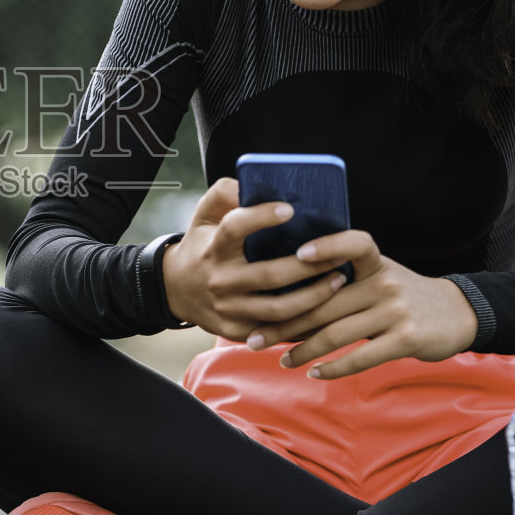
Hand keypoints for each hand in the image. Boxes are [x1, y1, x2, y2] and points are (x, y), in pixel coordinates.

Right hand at [161, 178, 353, 343]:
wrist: (176, 289)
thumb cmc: (202, 246)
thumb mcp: (204, 215)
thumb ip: (225, 193)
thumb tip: (251, 182)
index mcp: (214, 247)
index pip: (234, 228)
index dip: (261, 217)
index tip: (289, 208)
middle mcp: (220, 279)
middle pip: (271, 275)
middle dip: (310, 266)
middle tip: (338, 254)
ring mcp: (228, 309)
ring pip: (279, 309)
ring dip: (315, 296)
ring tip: (339, 280)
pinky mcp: (236, 331)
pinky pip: (276, 331)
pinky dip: (304, 322)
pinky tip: (326, 309)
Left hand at [245, 229, 478, 378]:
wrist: (456, 314)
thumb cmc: (402, 294)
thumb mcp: (379, 273)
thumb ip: (343, 276)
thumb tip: (286, 286)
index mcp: (375, 262)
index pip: (355, 243)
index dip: (327, 246)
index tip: (295, 255)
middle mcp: (384, 283)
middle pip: (326, 302)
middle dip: (286, 322)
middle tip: (255, 337)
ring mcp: (396, 311)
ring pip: (338, 333)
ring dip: (304, 350)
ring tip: (281, 360)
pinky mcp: (406, 339)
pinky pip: (361, 356)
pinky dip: (335, 367)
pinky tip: (315, 373)